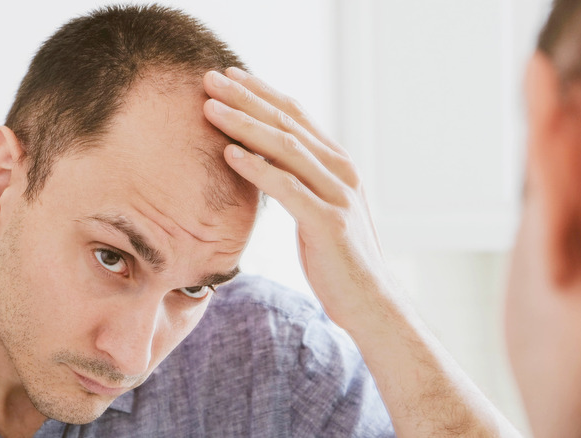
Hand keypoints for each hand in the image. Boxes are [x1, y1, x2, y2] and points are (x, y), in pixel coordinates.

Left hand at [202, 68, 395, 327]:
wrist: (371, 301)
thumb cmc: (337, 256)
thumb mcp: (320, 208)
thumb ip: (301, 179)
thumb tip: (267, 159)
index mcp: (338, 163)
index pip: (296, 115)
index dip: (261, 92)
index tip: (228, 75)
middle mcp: (342, 170)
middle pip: (287, 122)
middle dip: (245, 98)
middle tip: (210, 78)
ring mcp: (338, 194)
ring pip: (285, 148)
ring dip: (243, 124)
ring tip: (209, 108)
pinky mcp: (329, 222)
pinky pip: (287, 188)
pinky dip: (257, 168)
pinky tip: (230, 153)